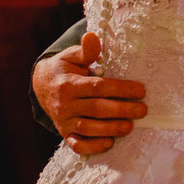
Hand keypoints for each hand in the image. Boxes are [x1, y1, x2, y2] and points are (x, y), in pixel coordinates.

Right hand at [32, 32, 147, 155]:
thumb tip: (92, 36)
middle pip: (96, 109)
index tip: (141, 90)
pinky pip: (77, 144)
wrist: (41, 85)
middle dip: (121, 110)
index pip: (98, 87)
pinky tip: (109, 143)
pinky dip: (92, 146)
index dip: (120, 89)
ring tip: (129, 127)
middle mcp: (65, 104)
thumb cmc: (64, 68)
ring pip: (88, 128)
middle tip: (142, 110)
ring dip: (110, 129)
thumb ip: (85, 50)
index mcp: (69, 84)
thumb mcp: (71, 56)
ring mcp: (64, 120)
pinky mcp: (64, 132)